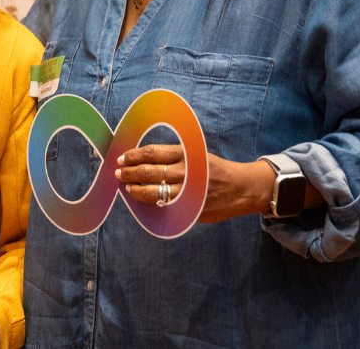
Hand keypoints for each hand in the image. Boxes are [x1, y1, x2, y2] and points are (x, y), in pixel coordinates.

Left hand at [115, 144, 278, 222]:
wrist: (241, 188)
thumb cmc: (214, 169)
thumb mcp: (195, 154)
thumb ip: (173, 157)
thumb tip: (142, 159)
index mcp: (186, 154)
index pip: (152, 153)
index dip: (133, 156)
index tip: (122, 158)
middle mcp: (185, 171)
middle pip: (149, 171)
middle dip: (129, 172)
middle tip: (118, 173)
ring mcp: (187, 191)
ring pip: (153, 191)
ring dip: (135, 189)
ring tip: (127, 187)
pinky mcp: (190, 207)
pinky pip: (165, 206)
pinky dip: (151, 202)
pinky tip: (143, 199)